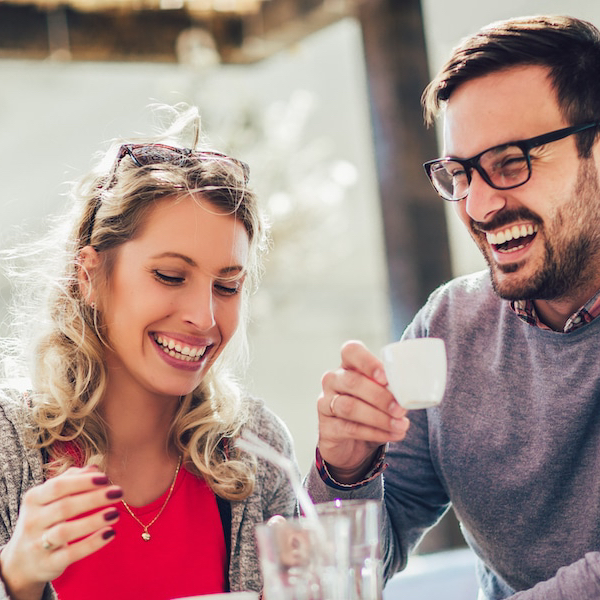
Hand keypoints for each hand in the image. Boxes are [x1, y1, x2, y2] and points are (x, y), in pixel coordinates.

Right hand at [0, 465, 121, 599]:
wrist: (21, 562)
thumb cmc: (44, 520)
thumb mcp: (50, 498)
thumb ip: (71, 480)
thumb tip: (94, 468)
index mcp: (33, 499)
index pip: (58, 486)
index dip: (82, 481)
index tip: (105, 478)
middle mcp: (32, 521)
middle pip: (64, 507)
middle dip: (94, 498)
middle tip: (118, 492)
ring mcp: (37, 544)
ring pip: (65, 531)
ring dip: (93, 521)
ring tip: (116, 513)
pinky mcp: (48, 564)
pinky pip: (71, 554)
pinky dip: (92, 543)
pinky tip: (110, 533)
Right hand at [317, 340, 409, 482]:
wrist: (351, 446)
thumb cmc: (370, 412)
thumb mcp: (382, 396)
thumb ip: (393, 389)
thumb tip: (415, 391)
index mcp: (348, 366)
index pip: (351, 351)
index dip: (368, 362)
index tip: (385, 378)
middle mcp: (333, 380)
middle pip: (352, 381)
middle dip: (380, 396)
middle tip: (401, 409)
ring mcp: (325, 403)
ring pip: (349, 406)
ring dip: (379, 417)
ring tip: (401, 425)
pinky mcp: (326, 427)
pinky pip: (350, 428)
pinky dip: (374, 432)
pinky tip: (392, 435)